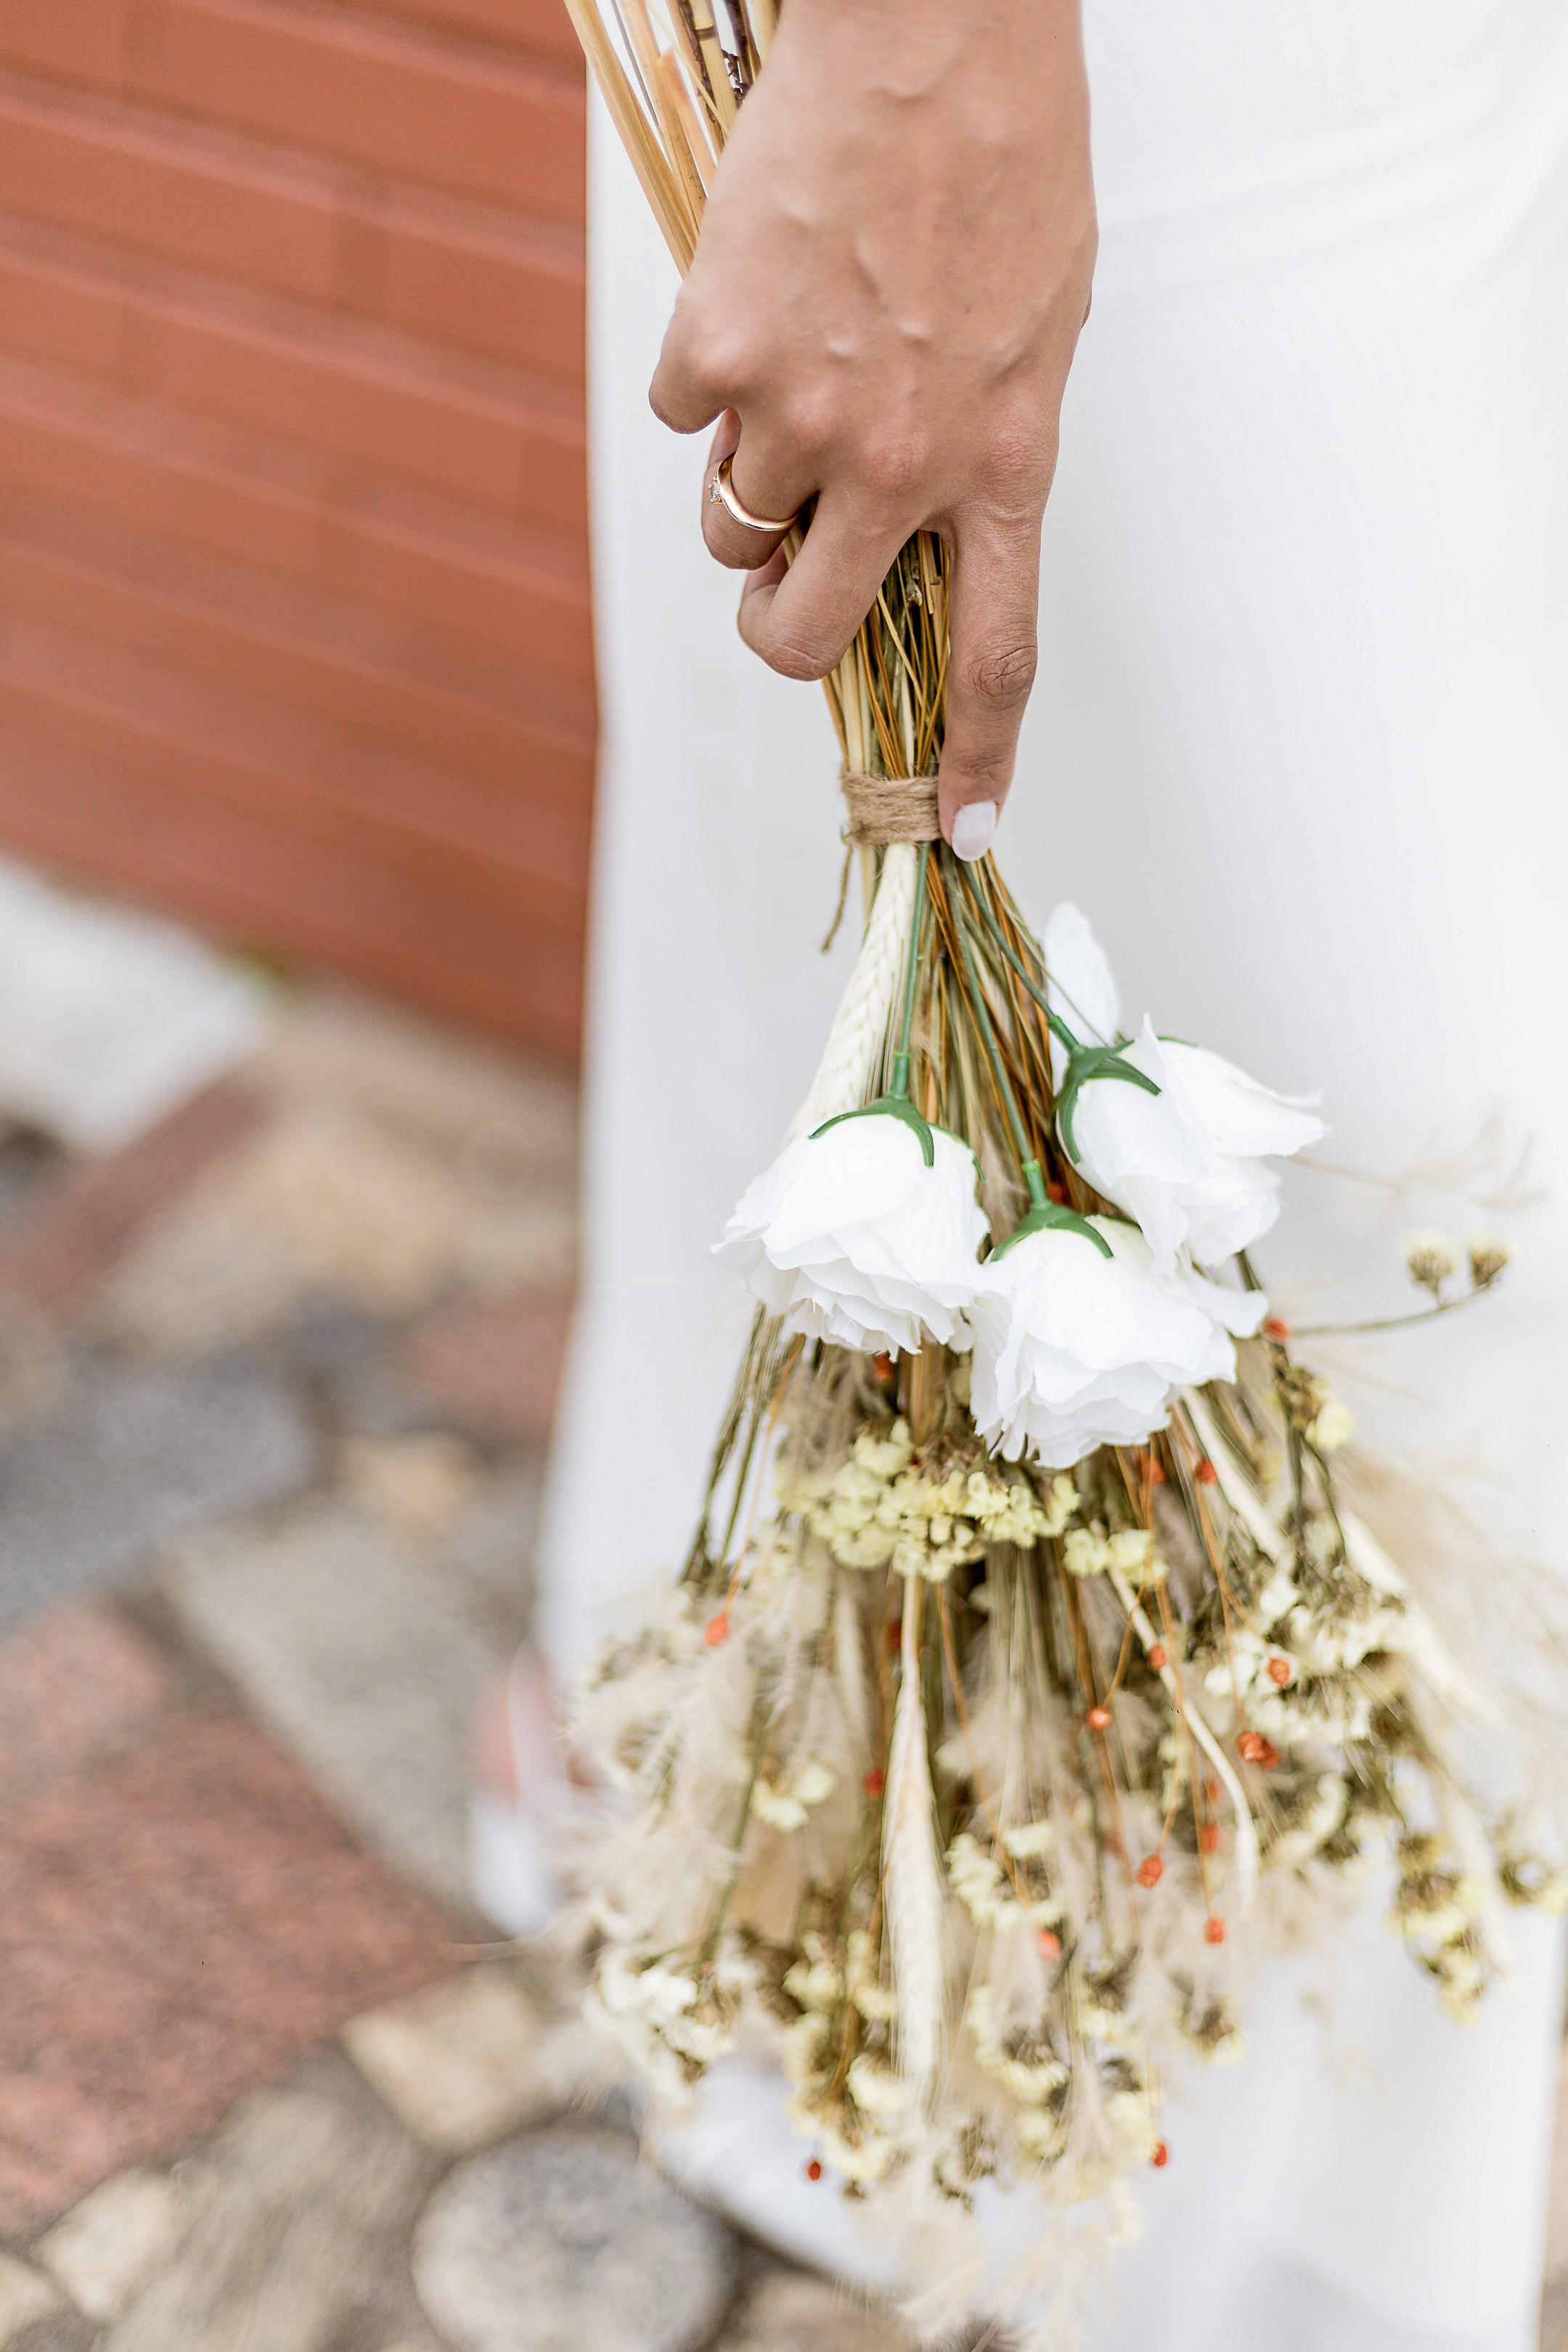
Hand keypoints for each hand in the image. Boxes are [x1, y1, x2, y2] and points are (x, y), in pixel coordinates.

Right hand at [650, 0, 1095, 854]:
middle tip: (775, 591)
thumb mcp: (1038, 329)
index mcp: (1003, 460)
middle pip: (804, 639)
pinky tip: (756, 291)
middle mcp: (900, 462)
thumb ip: (979, 450)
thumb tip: (915, 535)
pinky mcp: (716, 348)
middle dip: (775, 632)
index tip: (954, 831)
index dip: (972, 760)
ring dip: (744, 479)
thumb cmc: (1005, 159)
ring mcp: (801, 411)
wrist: (932, 23)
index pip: (992, 657)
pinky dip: (702, 374)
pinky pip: (680, 417)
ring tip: (787, 365)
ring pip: (730, 525)